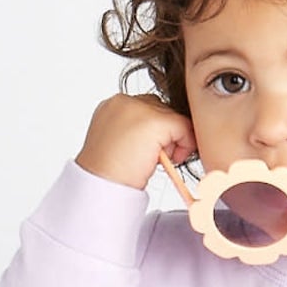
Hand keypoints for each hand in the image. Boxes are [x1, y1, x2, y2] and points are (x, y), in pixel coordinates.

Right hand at [76, 93, 197, 191]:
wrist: (101, 184)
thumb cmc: (107, 172)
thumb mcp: (117, 143)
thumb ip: (135, 131)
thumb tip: (157, 134)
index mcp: (113, 106)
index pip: (147, 108)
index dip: (153, 131)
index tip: (149, 151)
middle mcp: (125, 102)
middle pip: (162, 109)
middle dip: (164, 134)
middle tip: (155, 157)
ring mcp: (140, 109)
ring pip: (173, 118)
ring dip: (172, 140)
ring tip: (156, 159)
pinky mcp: (156, 121)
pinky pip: (185, 127)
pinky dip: (185, 144)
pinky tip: (171, 160)